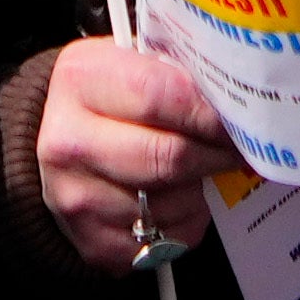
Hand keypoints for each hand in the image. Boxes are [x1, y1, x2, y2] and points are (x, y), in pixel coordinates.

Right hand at [29, 37, 251, 279]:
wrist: (62, 142)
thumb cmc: (110, 95)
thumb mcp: (131, 58)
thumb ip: (176, 69)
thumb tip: (234, 100)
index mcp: (80, 80)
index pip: (159, 96)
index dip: (208, 112)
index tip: (237, 119)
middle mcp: (68, 142)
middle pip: (168, 156)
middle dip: (215, 154)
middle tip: (236, 147)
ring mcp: (76, 198)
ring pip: (172, 203)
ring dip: (199, 189)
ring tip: (197, 169)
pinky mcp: (92, 242)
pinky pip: (166, 241)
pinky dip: (184, 223)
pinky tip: (176, 200)